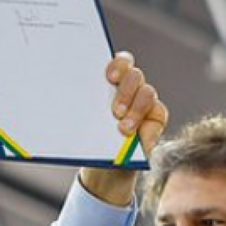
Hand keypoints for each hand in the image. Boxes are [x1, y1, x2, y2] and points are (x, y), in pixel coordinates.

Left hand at [78, 51, 168, 205]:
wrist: (103, 164)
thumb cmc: (90, 137)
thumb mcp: (82, 123)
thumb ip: (82, 113)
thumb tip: (68, 105)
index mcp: (109, 80)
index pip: (120, 62)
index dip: (118, 66)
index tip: (110, 77)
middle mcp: (129, 86)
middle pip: (134, 76)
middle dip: (125, 92)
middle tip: (116, 111)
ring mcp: (144, 100)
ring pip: (147, 93)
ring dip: (136, 111)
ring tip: (124, 129)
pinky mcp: (155, 116)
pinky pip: (158, 115)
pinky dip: (149, 129)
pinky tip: (142, 142)